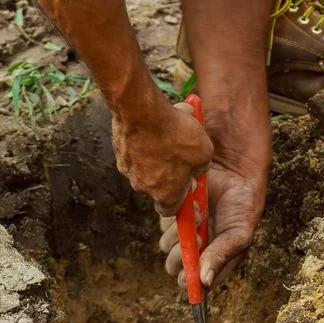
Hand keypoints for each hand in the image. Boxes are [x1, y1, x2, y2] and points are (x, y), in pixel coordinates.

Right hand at [112, 96, 213, 215]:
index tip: (186, 185)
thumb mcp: (204, 152)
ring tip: (170, 131)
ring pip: (146, 165)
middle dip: (170, 171)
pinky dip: (145, 140)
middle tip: (182, 152)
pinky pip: (136, 149)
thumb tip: (198, 167)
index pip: (169, 211)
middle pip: (158, 185)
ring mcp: (128, 170)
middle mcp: (143, 187)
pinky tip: (154, 124)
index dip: (179, 199)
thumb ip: (202, 166)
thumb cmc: (175, 135)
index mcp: (165, 194)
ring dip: (158, 153)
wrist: (141, 111)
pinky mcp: (119, 151)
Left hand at [159, 142, 268, 288]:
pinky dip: (178, 214)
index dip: (189, 281)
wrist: (234, 170)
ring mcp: (181, 232)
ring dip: (182, 232)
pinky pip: (165, 222)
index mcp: (212, 261)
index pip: (193, 283)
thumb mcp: (239, 234)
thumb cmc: (242, 205)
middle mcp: (194, 250)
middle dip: (182, 256)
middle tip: (198, 238)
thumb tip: (204, 282)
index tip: (191, 274)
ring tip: (201, 212)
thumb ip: (222, 256)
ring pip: (166, 245)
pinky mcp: (171, 214)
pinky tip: (193, 202)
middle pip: (174, 266)